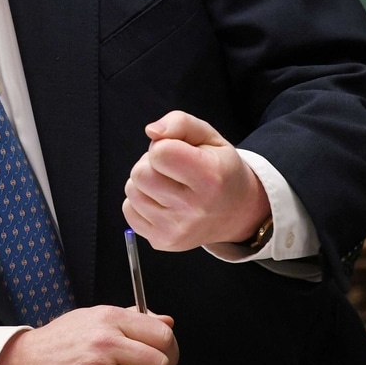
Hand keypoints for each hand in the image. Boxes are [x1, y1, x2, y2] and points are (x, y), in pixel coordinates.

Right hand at [0, 305, 178, 364]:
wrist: (24, 363)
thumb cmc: (60, 342)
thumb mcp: (93, 318)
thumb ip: (131, 319)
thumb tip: (166, 322)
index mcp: (109, 318)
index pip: (162, 334)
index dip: (169, 350)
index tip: (163, 357)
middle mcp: (105, 341)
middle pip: (159, 364)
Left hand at [123, 111, 268, 251]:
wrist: (236, 212)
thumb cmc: (219, 168)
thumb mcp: (209, 136)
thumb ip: (179, 122)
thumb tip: (151, 131)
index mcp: (210, 177)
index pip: (160, 152)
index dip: (163, 146)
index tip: (179, 153)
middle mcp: (194, 208)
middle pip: (140, 173)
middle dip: (151, 164)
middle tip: (172, 170)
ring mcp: (177, 229)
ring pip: (132, 191)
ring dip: (145, 183)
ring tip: (169, 185)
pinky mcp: (163, 242)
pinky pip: (129, 211)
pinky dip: (141, 202)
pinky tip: (163, 203)